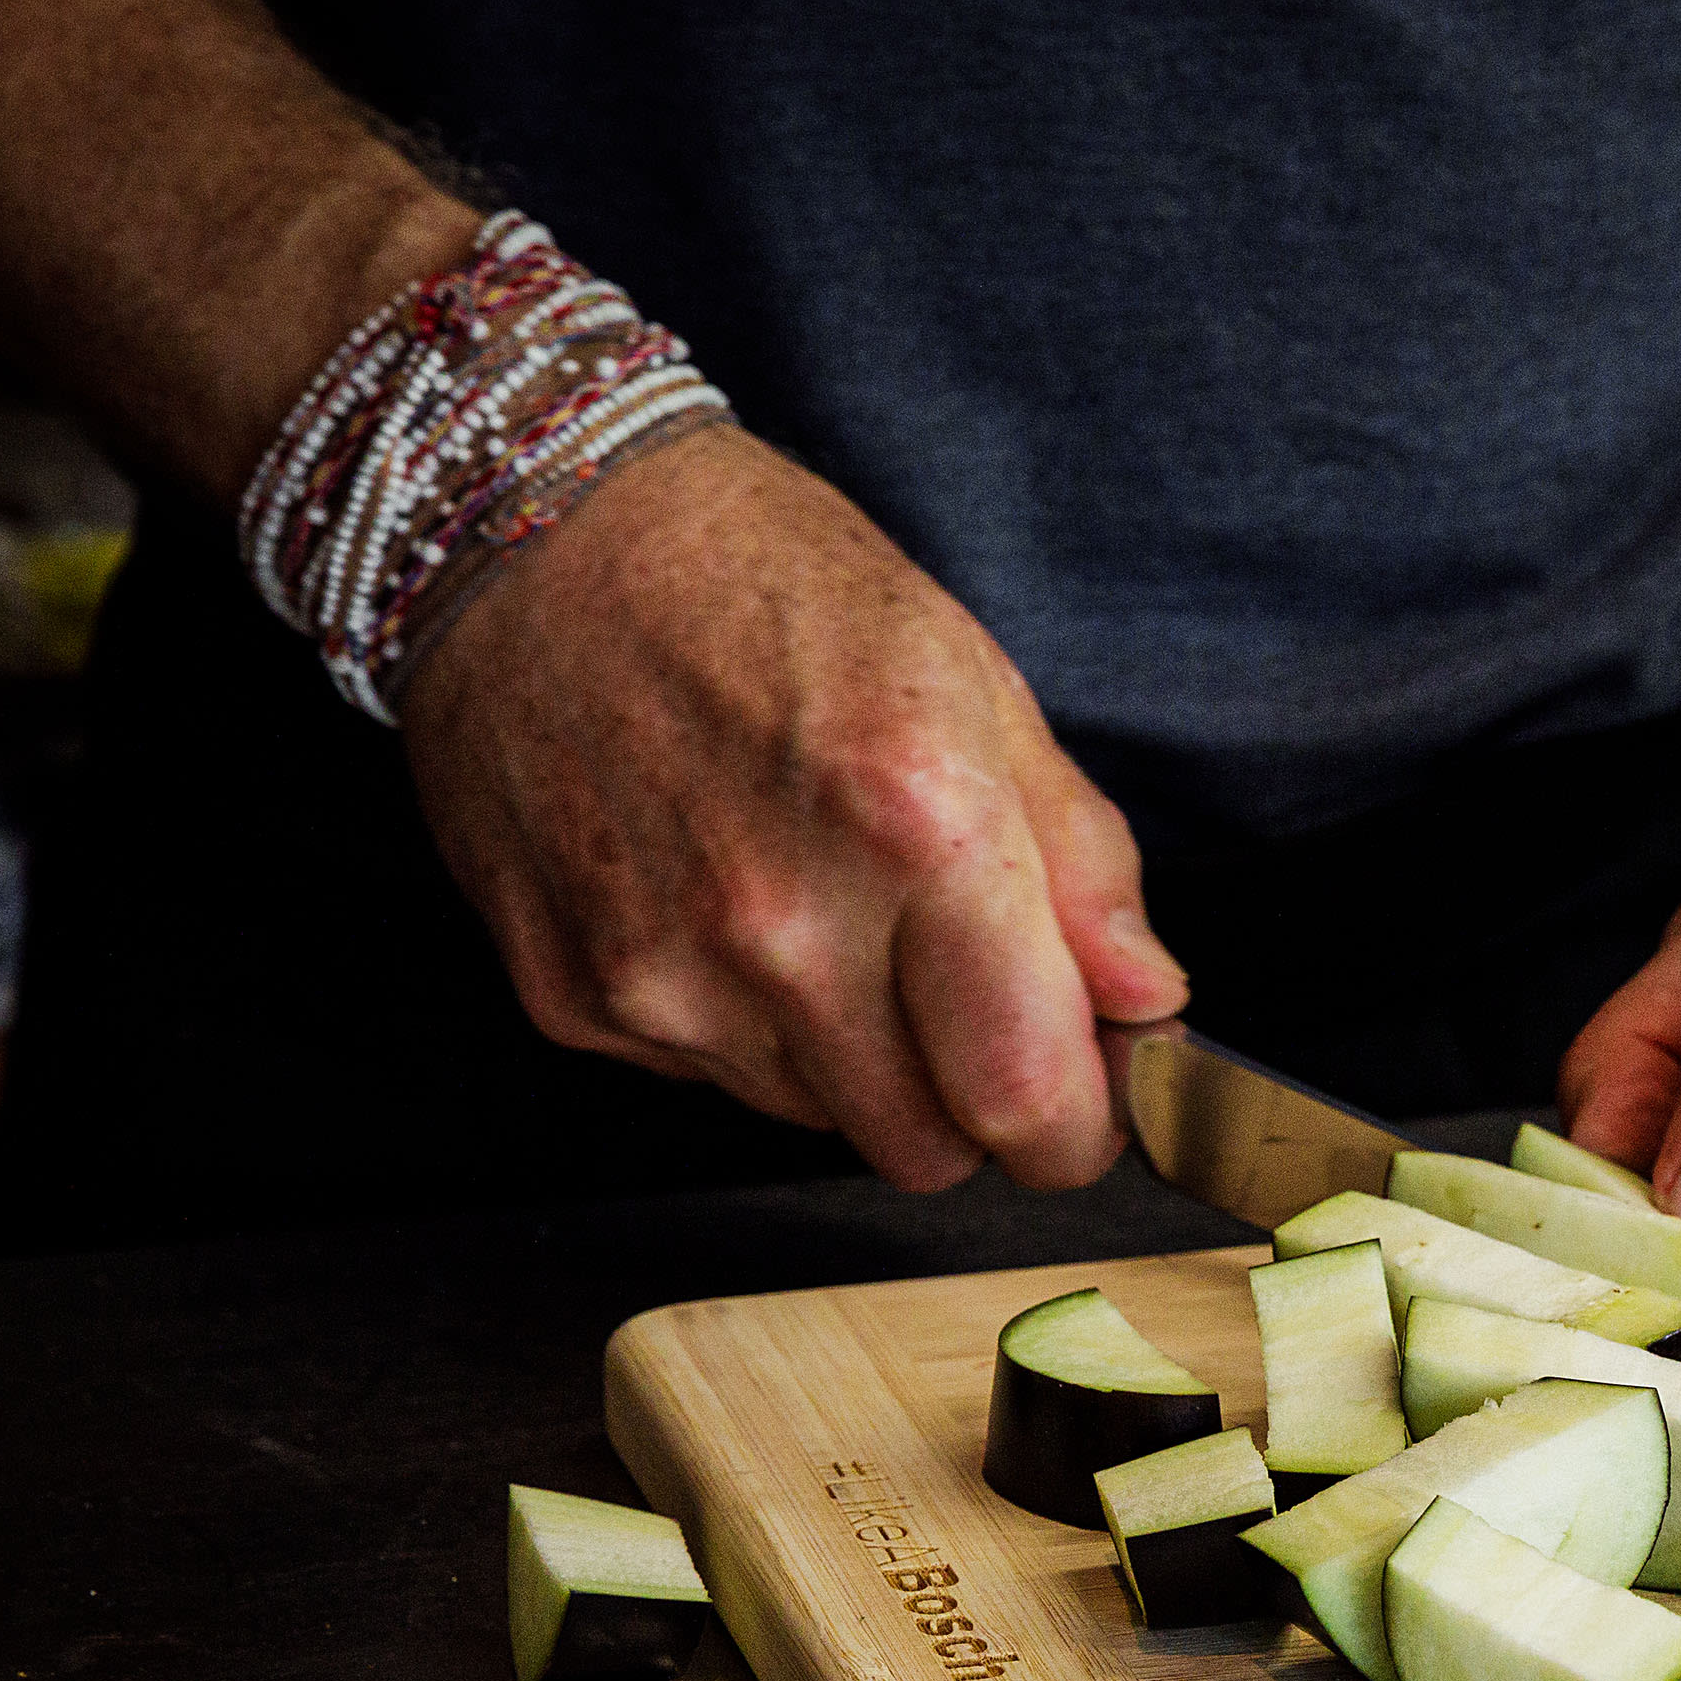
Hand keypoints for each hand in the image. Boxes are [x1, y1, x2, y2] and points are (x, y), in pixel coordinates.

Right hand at [399, 424, 1184, 1190]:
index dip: (1074, 1129)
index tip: (1084, 1103)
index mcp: (915, 826)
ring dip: (857, 1064)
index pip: (1026, 1095)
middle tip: (964, 1001)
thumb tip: (1147, 1003)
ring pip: (824, 1125)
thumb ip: (1081, 864)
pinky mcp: (576, 999)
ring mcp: (665, 974)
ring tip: (826, 915)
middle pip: (928, 1150)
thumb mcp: (974, 681)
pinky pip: (713, 1083)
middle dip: (971, 1102)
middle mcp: (782, 923)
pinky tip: (723, 905)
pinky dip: (747, 1030)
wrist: (533, 530)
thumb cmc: (762, 583)